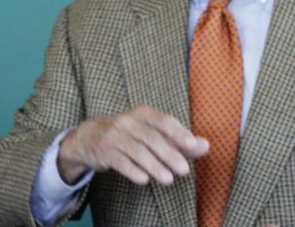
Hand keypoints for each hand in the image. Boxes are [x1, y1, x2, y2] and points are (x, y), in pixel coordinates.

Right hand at [57, 104, 208, 185]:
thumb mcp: (152, 133)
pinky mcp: (104, 151)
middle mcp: (128, 121)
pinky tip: (144, 180)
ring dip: (154, 166)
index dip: (178, 133)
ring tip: (168, 180)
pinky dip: (132, 170)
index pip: (164, 121)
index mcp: (143, 113)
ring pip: (137, 151)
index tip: (193, 146)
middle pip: (152, 138)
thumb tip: (205, 146)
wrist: (88, 137)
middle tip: (184, 170)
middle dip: (169, 154)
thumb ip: (178, 140)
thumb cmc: (129, 135)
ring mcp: (114, 135)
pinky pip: (120, 161)